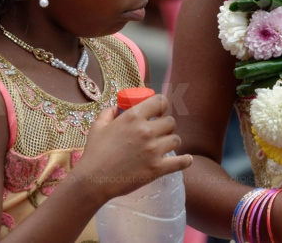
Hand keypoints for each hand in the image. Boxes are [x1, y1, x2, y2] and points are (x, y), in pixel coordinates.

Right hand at [73, 95, 192, 202]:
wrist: (94, 180)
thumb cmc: (95, 152)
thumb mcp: (98, 126)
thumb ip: (109, 112)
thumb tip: (116, 107)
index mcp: (133, 117)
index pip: (160, 101)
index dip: (161, 105)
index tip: (159, 111)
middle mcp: (147, 131)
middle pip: (170, 122)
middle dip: (166, 125)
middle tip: (159, 131)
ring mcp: (154, 150)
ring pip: (176, 139)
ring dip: (170, 141)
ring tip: (164, 146)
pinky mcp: (158, 168)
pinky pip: (181, 162)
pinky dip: (185, 160)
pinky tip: (187, 159)